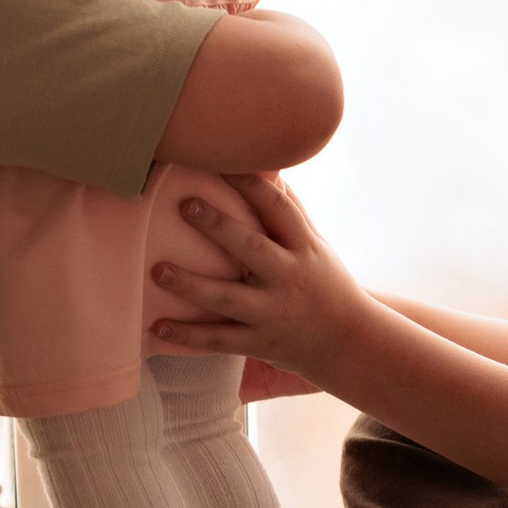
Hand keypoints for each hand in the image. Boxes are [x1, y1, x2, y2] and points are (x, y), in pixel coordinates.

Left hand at [148, 173, 369, 384]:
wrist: (350, 343)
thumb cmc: (327, 284)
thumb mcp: (317, 246)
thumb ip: (291, 213)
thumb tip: (269, 171)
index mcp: (304, 248)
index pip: (279, 209)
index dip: (253, 184)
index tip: (224, 164)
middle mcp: (289, 278)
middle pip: (250, 248)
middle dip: (218, 226)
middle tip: (185, 205)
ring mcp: (273, 312)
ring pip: (227, 298)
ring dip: (191, 285)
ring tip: (158, 270)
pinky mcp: (260, 343)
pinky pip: (219, 340)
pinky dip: (188, 335)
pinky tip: (157, 327)